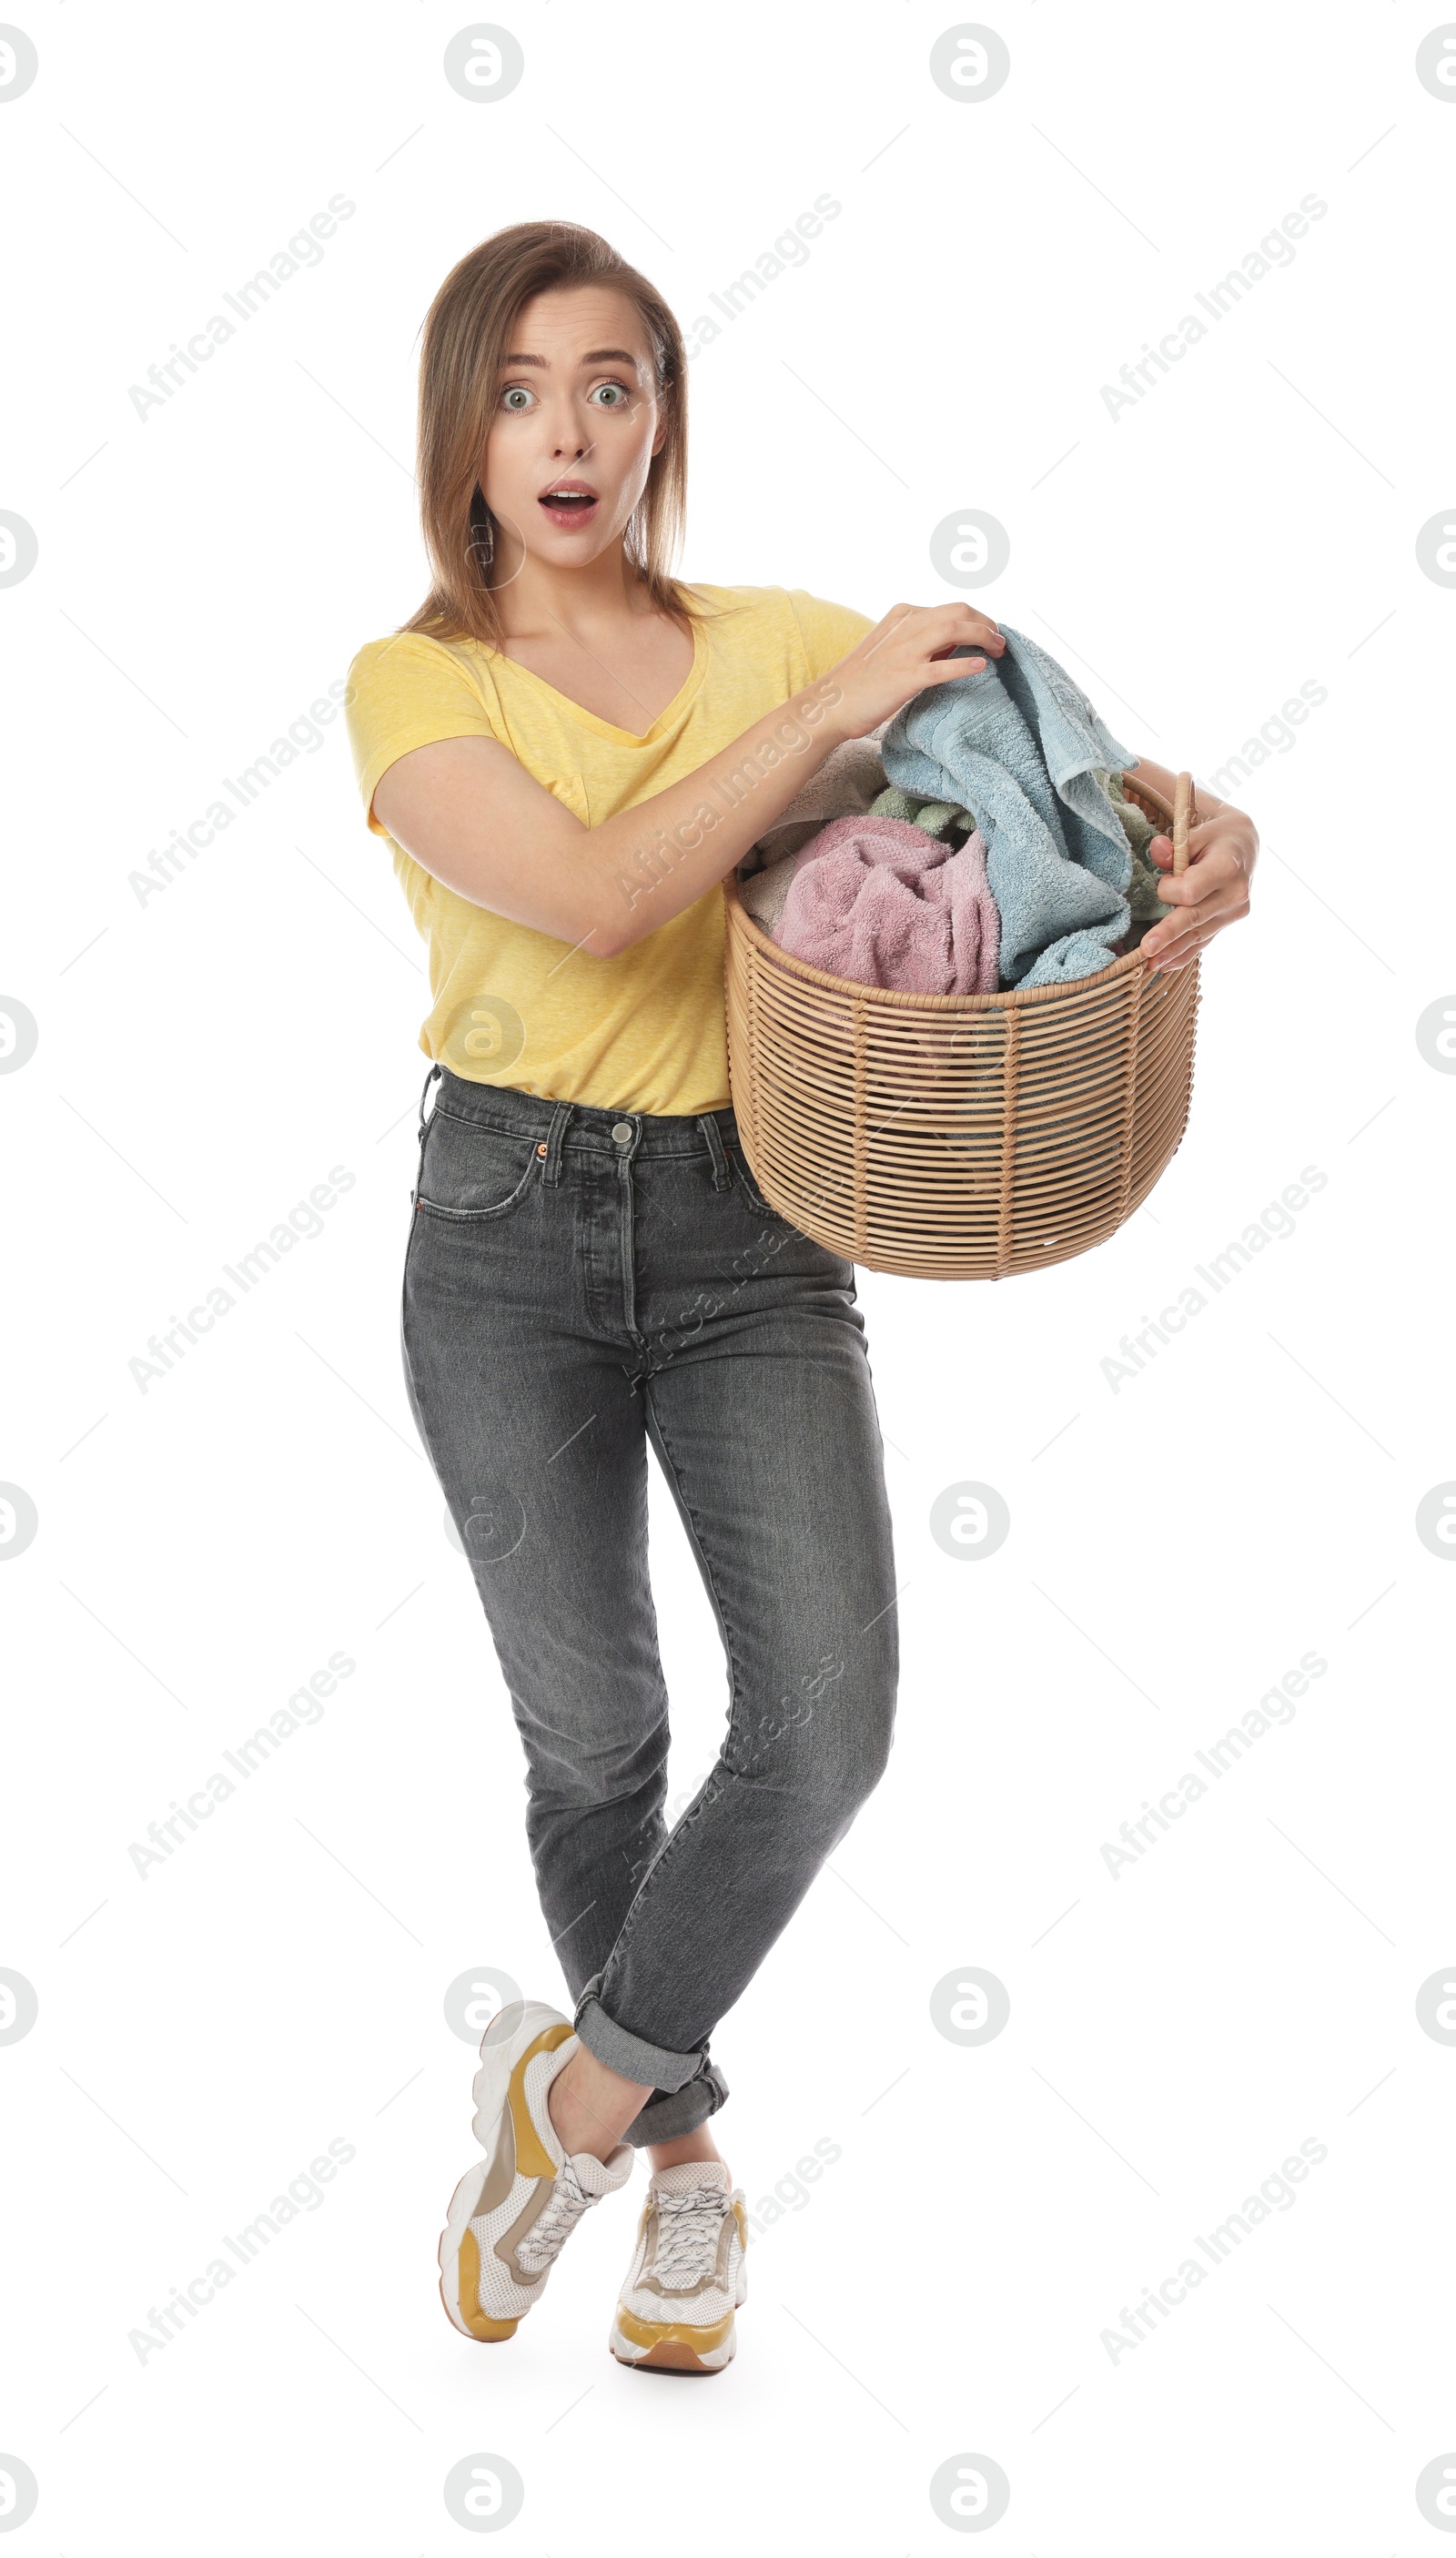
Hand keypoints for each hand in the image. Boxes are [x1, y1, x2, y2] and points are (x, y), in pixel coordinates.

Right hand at [824, 602, 1005, 741]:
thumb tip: (958, 642)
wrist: (831, 704)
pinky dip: (965, 664)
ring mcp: (905, 650)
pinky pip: (943, 666)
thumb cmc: (862, 681)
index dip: (978, 619)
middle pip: (960, 612)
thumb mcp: (892, 648)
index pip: (952, 608)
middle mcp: (905, 625)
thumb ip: (922, 640)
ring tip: (998, 651)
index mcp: (903, 615)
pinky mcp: (904, 677)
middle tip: (1000, 643)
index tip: (990, 634)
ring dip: (984, 637)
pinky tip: (981, 667)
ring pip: (955, 629)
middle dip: (987, 624)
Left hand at [1140, 804, 1257, 973]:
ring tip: (1151, 965)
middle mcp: (1235, 894)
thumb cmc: (1217, 836)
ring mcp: (1235, 912)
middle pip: (1194, 918)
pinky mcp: (1229, 922)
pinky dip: (1185, 953)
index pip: (1191, 891)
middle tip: (1147, 950)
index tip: (1163, 880)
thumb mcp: (1198, 831)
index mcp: (1227, 868)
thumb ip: (1175, 845)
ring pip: (1199, 935)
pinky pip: (1205, 940)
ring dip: (1173, 951)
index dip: (1169, 890)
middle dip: (1168, 935)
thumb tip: (1157, 850)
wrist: (1245, 845)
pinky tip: (1167, 965)